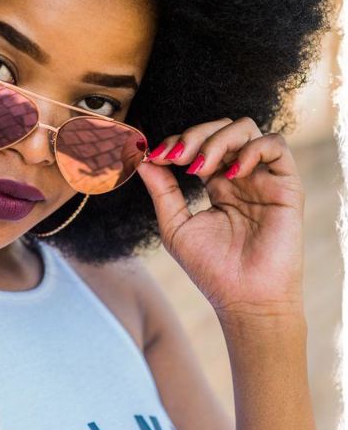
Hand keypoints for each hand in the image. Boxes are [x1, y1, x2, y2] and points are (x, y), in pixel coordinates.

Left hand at [136, 117, 305, 320]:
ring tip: (200, 167)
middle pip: (221, 129)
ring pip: (246, 129)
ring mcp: (264, 179)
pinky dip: (251, 149)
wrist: (244, 300)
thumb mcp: (176, 226)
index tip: (154, 156)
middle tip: (176, 157)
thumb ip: (162, 191)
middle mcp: (242, 177)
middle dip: (194, 135)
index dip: (176, 143)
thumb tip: (142, 158)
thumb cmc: (212, 269)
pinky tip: (232, 173)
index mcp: (218, 184)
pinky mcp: (286, 186)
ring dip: (218, 139)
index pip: (199, 144)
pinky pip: (275, 145)